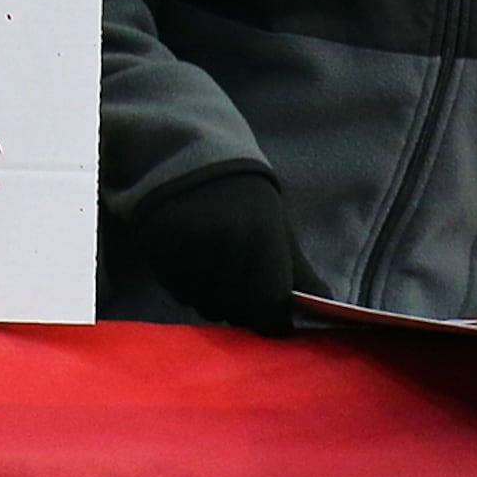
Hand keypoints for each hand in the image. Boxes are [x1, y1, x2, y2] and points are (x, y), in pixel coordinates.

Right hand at [125, 169, 303, 333]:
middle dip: (243, 310)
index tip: (271, 316)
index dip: (272, 319)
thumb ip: (299, 274)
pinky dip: (188, 289)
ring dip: (215, 301)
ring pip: (206, 307)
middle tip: (242, 289)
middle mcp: (223, 246)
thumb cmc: (245, 197)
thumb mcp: (278, 227)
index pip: (270, 309)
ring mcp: (186, 248)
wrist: (188, 156)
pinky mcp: (157, 249)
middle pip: (237, 312)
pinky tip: (193, 264)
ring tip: (216, 272)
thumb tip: (319, 314)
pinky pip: (178, 293)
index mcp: (262, 238)